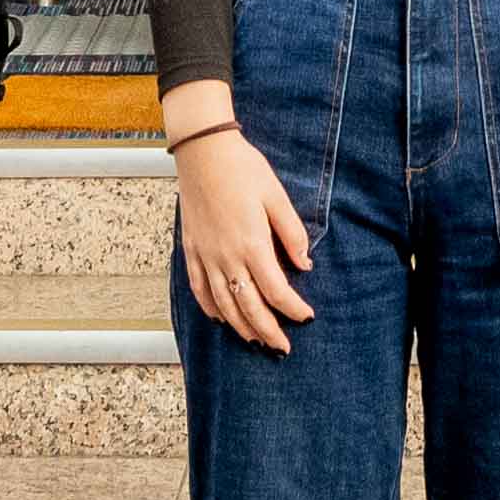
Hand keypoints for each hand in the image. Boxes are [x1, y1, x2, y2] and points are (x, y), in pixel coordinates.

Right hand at [172, 123, 313, 350]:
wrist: (203, 151)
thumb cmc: (243, 169)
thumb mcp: (277, 197)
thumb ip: (292, 234)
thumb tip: (305, 265)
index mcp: (252, 245)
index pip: (277, 291)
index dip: (294, 309)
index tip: (307, 317)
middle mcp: (227, 257)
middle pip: (249, 307)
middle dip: (269, 331)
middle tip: (283, 347)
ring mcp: (206, 256)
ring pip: (223, 304)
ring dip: (241, 326)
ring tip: (256, 340)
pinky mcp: (192, 249)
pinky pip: (199, 289)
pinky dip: (210, 308)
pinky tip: (221, 318)